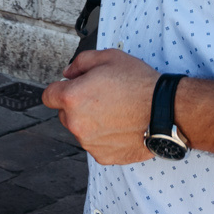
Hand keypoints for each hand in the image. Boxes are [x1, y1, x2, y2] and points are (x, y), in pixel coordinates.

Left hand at [42, 48, 157, 165]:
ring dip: (91, 122)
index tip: (72, 88)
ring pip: (81, 130)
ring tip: (116, 112)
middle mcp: (76, 123)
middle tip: (102, 97)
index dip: (60, 89)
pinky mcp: (103, 156)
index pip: (48, 96)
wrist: (165, 111)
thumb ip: (81, 62)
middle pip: (64, 114)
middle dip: (77, 106)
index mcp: (72, 98)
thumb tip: (68, 73)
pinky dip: (105, 138)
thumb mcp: (109, 57)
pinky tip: (121, 126)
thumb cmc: (139, 84)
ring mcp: (89, 142)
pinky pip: (96, 145)